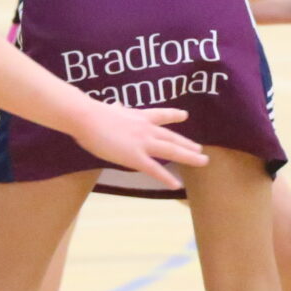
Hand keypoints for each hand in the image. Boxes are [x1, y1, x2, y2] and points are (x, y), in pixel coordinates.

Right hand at [73, 101, 207, 190]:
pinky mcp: (135, 157)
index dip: (174, 115)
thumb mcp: (111, 109)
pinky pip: (155, 170)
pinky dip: (167, 178)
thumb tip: (114, 105)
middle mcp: (147, 129)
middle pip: (172, 137)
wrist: (88, 118)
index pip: (161, 115)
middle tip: (200, 148)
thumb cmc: (94, 113)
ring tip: (202, 161)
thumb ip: (116, 109)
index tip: (184, 115)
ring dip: (189, 156)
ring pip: (172, 151)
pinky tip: (177, 184)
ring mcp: (143, 143)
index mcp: (139, 116)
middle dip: (187, 143)